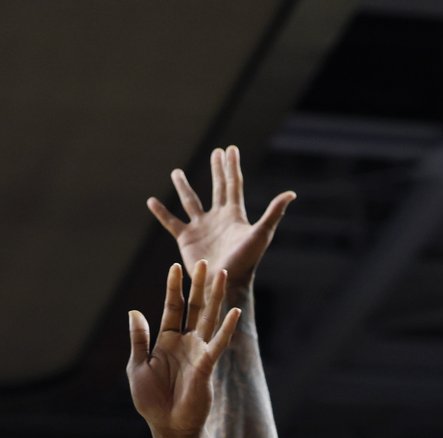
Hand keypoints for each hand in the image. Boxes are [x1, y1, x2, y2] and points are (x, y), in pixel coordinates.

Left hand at [127, 261, 240, 436]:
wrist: (167, 425)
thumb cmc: (151, 400)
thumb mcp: (137, 366)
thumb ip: (139, 339)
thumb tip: (134, 311)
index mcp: (166, 341)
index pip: (172, 308)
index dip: (173, 288)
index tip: (174, 267)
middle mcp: (185, 342)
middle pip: (193, 307)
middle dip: (198, 285)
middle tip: (204, 263)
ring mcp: (198, 352)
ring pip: (208, 318)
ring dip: (215, 297)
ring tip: (221, 275)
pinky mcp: (207, 365)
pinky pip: (218, 343)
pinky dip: (226, 327)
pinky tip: (233, 311)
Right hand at [147, 146, 293, 288]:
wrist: (225, 282)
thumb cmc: (246, 261)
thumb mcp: (261, 234)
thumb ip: (273, 212)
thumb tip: (291, 193)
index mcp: (234, 215)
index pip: (233, 184)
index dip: (231, 166)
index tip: (230, 149)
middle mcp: (217, 218)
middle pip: (217, 187)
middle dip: (217, 170)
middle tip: (216, 152)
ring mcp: (201, 228)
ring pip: (190, 201)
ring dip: (183, 186)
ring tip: (176, 172)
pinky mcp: (186, 239)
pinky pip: (171, 222)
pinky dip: (161, 212)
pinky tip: (151, 201)